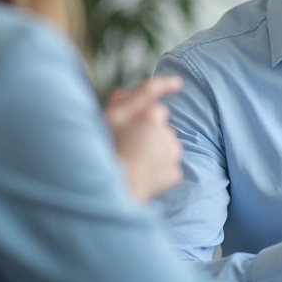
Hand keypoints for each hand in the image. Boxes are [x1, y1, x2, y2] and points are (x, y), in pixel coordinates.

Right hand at [105, 76, 183, 202]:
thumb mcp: (109, 121)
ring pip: (169, 145)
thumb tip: (123, 91)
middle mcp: (167, 134)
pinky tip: (143, 174)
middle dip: (151, 132)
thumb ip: (121, 103)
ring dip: (157, 149)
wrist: (112, 190)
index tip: (170, 92)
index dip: (146, 115)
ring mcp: (172, 155)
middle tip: (129, 144)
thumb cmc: (107, 150)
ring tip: (135, 160)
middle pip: (163, 128)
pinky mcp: (174, 174)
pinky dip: (160, 170)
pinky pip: (170, 166)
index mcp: (151, 117)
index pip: (158, 108)